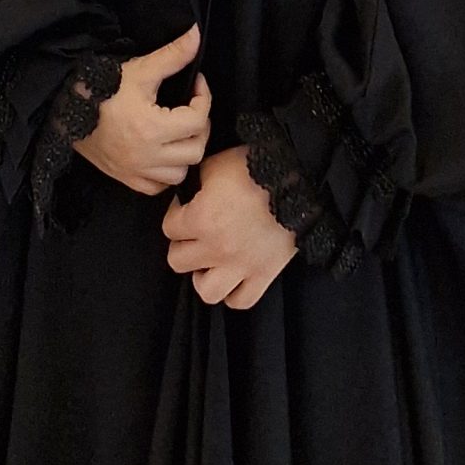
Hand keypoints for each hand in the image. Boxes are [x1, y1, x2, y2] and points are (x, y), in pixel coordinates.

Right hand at [77, 26, 210, 196]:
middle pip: (195, 149)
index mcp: (151, 128)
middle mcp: (146, 156)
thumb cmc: (102, 87)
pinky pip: (158, 187)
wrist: (67, 108)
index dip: (204, 97)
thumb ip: (172, 55)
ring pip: (180, 173)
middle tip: (191, 107)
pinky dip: (166, 172)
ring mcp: (136, 171)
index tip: (197, 83)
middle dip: (199, 126)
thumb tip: (196, 36)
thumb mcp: (140, 69)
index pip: (197, 120)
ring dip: (186, 151)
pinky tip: (163, 153)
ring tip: (179, 130)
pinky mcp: (126, 179)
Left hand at [163, 145, 296, 308]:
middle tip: (194, 234)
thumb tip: (187, 193)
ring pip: (207, 291)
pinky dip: (233, 293)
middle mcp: (216, 248)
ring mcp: (241, 266)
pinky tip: (232, 276)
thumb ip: (195, 180)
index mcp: (201, 218)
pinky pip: (241, 301)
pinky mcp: (264, 275)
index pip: (169, 228)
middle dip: (183, 245)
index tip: (184, 207)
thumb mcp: (216, 164)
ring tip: (209, 262)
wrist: (295, 181)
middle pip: (178, 261)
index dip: (175, 214)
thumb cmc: (254, 168)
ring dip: (203, 276)